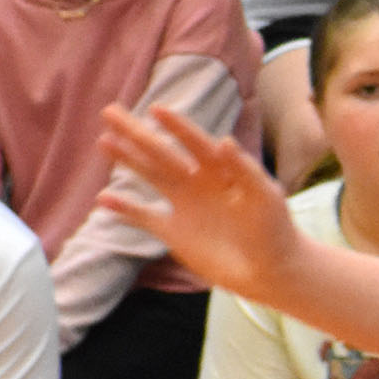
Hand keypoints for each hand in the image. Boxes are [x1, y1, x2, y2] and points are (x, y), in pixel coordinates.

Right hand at [98, 105, 302, 297]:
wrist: (270, 270)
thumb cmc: (275, 230)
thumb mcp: (265, 197)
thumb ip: (245, 170)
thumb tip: (224, 140)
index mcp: (222, 170)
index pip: (195, 142)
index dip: (177, 126)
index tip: (155, 108)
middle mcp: (198, 182)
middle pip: (162, 152)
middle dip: (137, 132)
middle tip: (109, 111)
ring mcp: (184, 205)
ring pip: (150, 176)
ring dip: (127, 160)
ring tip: (104, 140)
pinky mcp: (174, 232)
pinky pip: (143, 217)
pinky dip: (124, 209)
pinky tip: (103, 199)